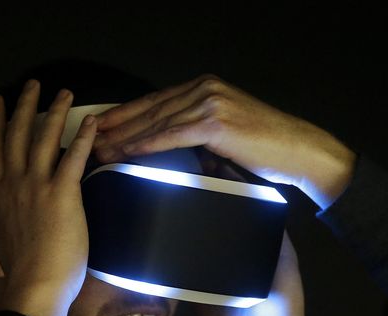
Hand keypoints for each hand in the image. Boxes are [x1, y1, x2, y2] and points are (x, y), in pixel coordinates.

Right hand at [0, 81, 97, 315]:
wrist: (35, 284)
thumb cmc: (23, 270)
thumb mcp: (3, 238)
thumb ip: (5, 218)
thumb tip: (6, 215)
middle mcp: (14, 183)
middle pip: (17, 133)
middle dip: (25, 105)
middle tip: (32, 85)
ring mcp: (37, 186)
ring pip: (44, 137)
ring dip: (55, 111)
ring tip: (65, 93)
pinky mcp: (62, 193)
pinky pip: (73, 157)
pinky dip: (83, 137)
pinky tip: (91, 122)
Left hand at [94, 75, 355, 207]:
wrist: (301, 151)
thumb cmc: (269, 150)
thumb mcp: (229, 136)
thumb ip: (200, 137)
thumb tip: (176, 155)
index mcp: (206, 88)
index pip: (156, 101)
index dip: (125, 114)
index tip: (101, 126)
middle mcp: (204, 89)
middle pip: (150, 109)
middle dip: (116, 126)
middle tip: (87, 139)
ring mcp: (210, 103)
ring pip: (156, 122)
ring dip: (124, 138)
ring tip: (99, 151)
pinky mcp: (215, 122)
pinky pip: (172, 135)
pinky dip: (146, 144)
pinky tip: (126, 152)